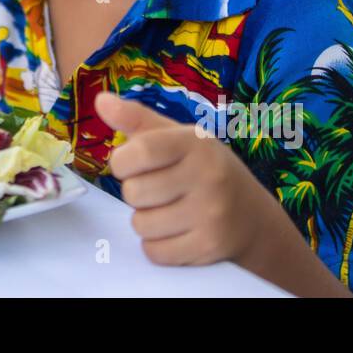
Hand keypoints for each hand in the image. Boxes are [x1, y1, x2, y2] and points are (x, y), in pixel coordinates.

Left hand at [96, 91, 278, 267]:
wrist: (252, 217)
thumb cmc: (203, 168)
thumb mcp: (177, 137)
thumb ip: (136, 119)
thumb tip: (100, 100)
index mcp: (196, 143)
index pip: (140, 152)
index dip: (122, 162)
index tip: (131, 164)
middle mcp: (208, 176)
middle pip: (133, 192)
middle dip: (136, 193)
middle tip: (160, 189)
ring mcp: (211, 214)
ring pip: (140, 225)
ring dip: (146, 221)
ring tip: (170, 210)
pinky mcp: (209, 247)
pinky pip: (154, 252)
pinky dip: (157, 245)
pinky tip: (177, 231)